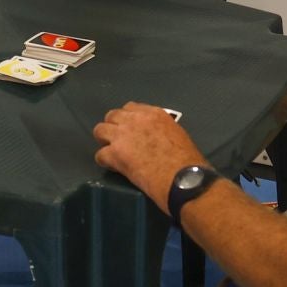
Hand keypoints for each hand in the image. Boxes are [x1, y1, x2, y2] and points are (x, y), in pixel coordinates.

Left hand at [93, 102, 207, 205]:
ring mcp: (123, 135)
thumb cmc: (187, 160)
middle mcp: (135, 120)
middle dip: (113, 127)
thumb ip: (160, 130)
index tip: (131, 129)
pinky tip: (113, 167)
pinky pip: (100, 154)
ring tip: (112, 152)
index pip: (131, 107)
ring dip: (105, 140)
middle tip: (119, 140)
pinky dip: (105, 161)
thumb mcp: (177, 134)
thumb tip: (154, 138)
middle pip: (112, 115)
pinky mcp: (115, 154)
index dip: (128, 119)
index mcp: (154, 114)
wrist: (183, 178)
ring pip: (99, 130)